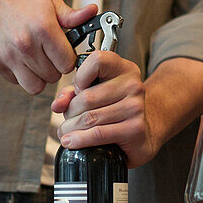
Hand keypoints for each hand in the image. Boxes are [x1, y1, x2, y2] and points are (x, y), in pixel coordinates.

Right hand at [0, 0, 96, 94]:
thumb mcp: (50, 1)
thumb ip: (72, 15)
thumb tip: (93, 12)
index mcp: (44, 28)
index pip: (67, 63)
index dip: (68, 59)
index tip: (63, 53)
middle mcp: (26, 44)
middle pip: (53, 76)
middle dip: (55, 68)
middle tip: (49, 55)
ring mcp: (9, 56)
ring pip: (35, 86)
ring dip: (39, 77)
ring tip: (37, 61)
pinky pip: (17, 82)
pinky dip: (21, 75)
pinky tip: (21, 59)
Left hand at [51, 51, 158, 168]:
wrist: (144, 131)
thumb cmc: (115, 108)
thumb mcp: (93, 92)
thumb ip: (72, 93)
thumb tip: (57, 104)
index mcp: (123, 68)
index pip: (97, 61)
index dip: (80, 76)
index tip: (78, 90)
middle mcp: (132, 85)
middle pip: (87, 97)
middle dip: (70, 112)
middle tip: (67, 121)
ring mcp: (135, 107)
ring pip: (90, 117)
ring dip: (71, 128)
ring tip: (66, 133)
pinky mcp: (134, 129)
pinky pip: (98, 134)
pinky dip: (80, 139)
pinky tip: (71, 141)